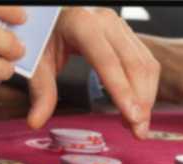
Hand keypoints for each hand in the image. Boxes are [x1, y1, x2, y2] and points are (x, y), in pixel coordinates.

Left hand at [29, 7, 158, 138]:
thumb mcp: (37, 61)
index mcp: (83, 25)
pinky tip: (136, 107)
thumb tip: (36, 122)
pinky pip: (144, 60)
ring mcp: (120, 26)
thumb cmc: (43, 34)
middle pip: (134, 64)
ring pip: (145, 62)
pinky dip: (144, 86)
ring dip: (146, 96)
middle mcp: (107, 22)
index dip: (122, 91)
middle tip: (139, 131)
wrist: (52, 13)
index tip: (132, 117)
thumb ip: (40, 92)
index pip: (108, 63)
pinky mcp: (126, 33)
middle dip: (140, 100)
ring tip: (137, 125)